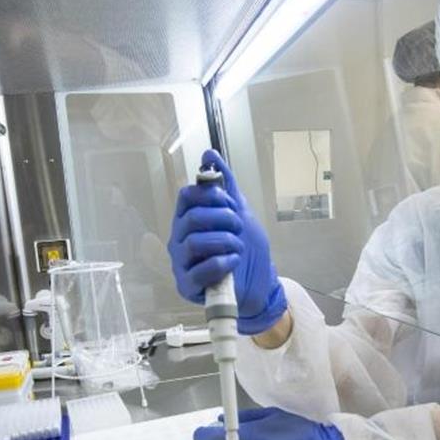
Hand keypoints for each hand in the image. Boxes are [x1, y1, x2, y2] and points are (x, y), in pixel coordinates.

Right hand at [167, 149, 287, 333]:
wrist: (259, 285)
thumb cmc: (246, 250)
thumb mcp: (241, 212)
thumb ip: (226, 185)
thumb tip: (209, 154)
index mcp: (188, 219)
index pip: (187, 195)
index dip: (212, 196)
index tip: (231, 203)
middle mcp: (180, 239)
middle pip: (192, 217)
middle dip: (223, 218)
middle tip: (239, 227)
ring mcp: (181, 263)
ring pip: (195, 242)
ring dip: (226, 241)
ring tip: (238, 247)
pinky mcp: (187, 286)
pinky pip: (201, 270)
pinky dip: (224, 263)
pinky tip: (234, 262)